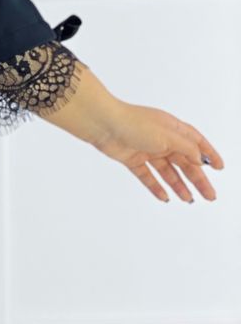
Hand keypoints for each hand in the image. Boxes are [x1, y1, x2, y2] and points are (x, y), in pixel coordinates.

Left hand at [92, 100, 223, 202]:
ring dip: (179, 185)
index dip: (209, 154)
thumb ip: (186, 147)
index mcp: (172, 127)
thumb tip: (200, 158)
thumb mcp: (167, 135)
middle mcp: (161, 138)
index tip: (219, 168)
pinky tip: (165, 197)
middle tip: (209, 195)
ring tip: (189, 200)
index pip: (196, 141)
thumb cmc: (134, 123)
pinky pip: (148, 176)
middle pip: (184, 161)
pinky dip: (156, 187)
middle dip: (197, 178)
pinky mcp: (132, 159)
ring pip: (167, 171)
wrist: (103, 124)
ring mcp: (146, 149)